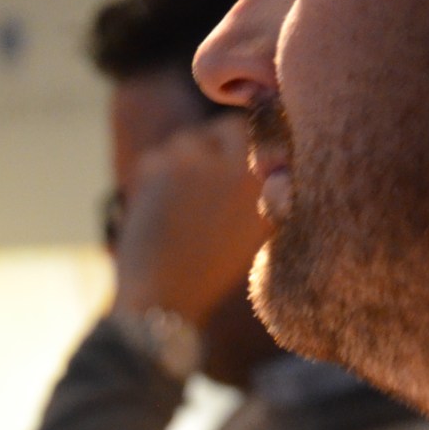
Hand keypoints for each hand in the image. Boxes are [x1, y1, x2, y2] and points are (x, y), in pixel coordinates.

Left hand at [111, 114, 266, 328]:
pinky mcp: (156, 166)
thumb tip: (273, 160)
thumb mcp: (257, 234)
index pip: (264, 134)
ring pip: (189, 141)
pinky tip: (158, 209)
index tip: (237, 160)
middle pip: (226, 129)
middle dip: (217, 147)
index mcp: (267, 184)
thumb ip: (269, 192)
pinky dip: (156, 176)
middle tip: (204, 181)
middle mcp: (237, 165)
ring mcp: (194, 162)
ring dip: (185, 160)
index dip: (248, 145)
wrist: (164, 300)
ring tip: (181, 202)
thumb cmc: (212, 277)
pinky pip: (158, 156)